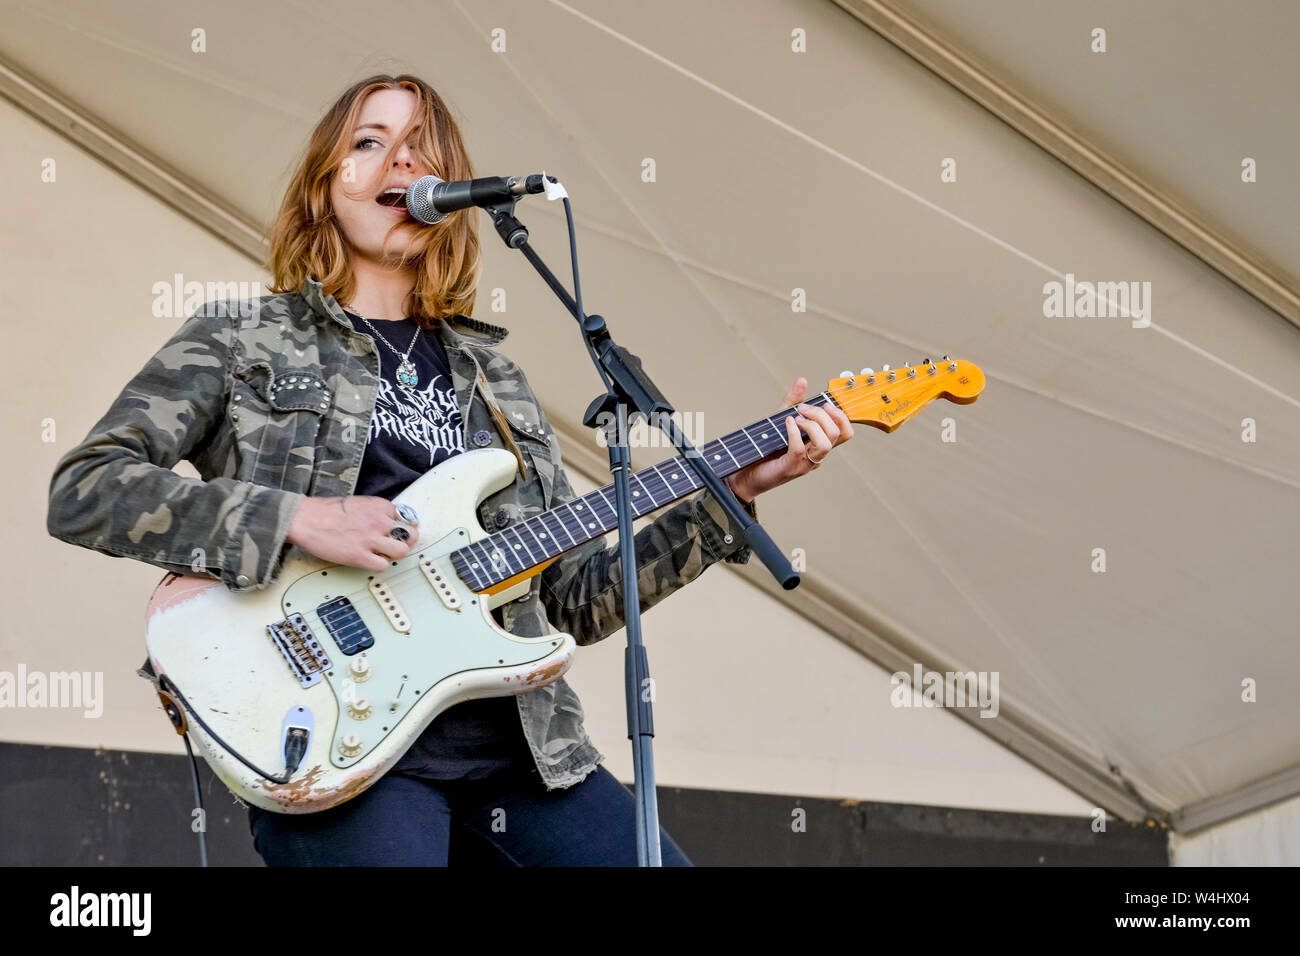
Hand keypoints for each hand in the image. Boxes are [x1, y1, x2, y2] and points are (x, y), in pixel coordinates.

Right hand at [286, 496, 417, 571]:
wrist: (304, 518)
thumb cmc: (326, 511)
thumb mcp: (359, 502)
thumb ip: (376, 511)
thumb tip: (389, 522)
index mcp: (379, 506)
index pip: (407, 517)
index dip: (402, 526)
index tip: (397, 531)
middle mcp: (379, 521)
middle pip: (411, 535)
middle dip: (406, 541)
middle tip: (396, 544)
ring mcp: (370, 539)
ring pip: (402, 551)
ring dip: (394, 554)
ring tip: (383, 553)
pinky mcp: (359, 555)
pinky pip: (383, 565)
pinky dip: (379, 565)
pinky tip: (370, 560)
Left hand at [728, 377, 853, 501]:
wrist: (746, 472)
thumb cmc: (766, 448)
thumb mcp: (781, 418)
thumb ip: (793, 401)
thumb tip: (802, 380)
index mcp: (819, 444)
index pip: (845, 432)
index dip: (841, 415)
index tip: (825, 403)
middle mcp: (816, 456)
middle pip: (836, 434)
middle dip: (821, 414)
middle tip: (802, 408)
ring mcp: (805, 464)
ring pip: (825, 444)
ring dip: (812, 425)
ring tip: (796, 418)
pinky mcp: (790, 468)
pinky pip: (799, 449)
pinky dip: (794, 432)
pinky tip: (787, 422)